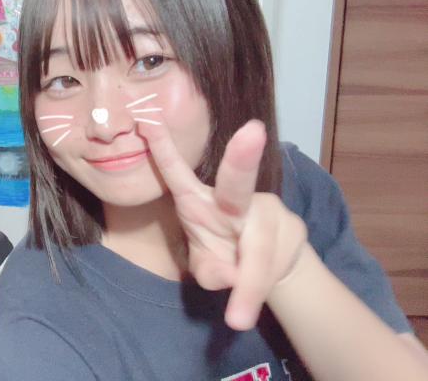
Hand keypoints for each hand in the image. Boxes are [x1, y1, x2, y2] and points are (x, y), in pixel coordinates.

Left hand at [139, 119, 306, 330]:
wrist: (274, 268)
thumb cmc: (226, 254)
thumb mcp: (207, 268)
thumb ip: (209, 271)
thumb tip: (229, 274)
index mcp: (200, 203)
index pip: (178, 175)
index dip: (164, 151)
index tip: (149, 122)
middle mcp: (235, 201)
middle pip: (239, 184)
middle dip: (243, 159)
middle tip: (253, 130)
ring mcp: (267, 214)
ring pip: (259, 250)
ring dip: (250, 286)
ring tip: (237, 320)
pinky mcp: (292, 233)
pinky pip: (274, 267)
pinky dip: (261, 289)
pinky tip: (251, 302)